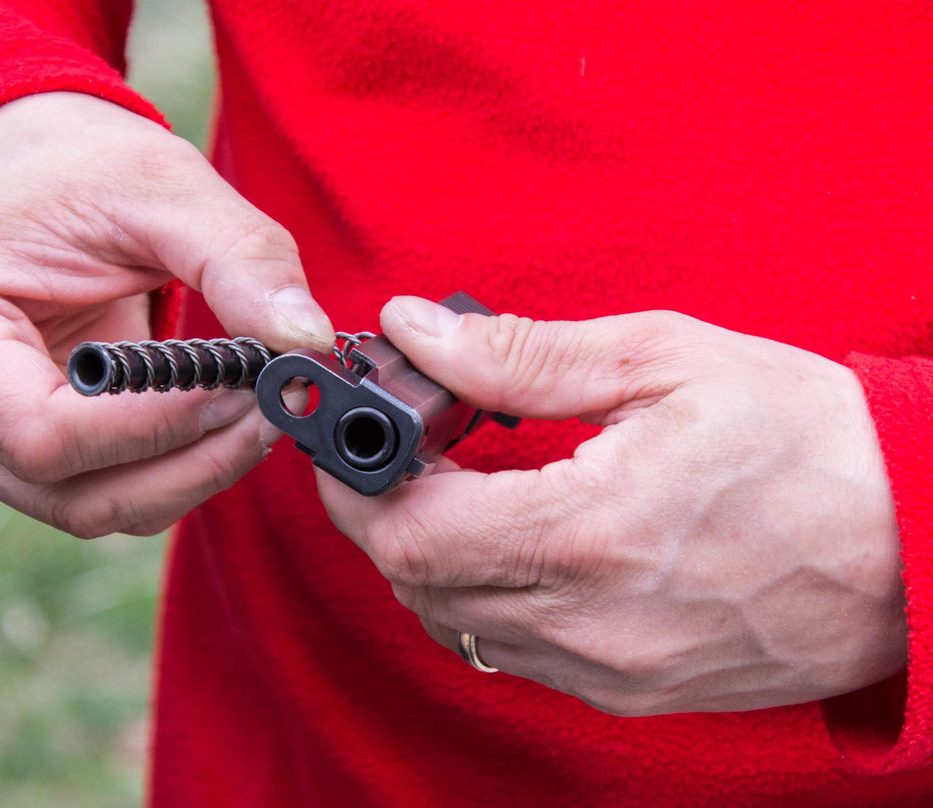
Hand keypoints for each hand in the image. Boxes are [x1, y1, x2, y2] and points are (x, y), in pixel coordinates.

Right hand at [0, 92, 333, 537]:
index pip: (44, 434)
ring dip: (192, 472)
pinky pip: (102, 492)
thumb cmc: (66, 167)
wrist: (12, 171)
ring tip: (257, 408)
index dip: (162, 427)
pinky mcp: (11, 456)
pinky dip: (171, 468)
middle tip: (279, 406)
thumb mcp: (157, 184)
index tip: (251, 389)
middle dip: (195, 460)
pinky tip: (218, 419)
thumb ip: (239, 259)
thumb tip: (307, 340)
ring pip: (96, 507)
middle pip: (75, 494)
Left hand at [317, 296, 906, 713]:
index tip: (353, 431)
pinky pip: (510, 649)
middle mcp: (588, 621)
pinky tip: (514, 537)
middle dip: (381, 510)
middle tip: (405, 444)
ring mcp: (608, 669)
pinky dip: (481, 592)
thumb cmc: (805, 439)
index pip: (411, 531)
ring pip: (454, 621)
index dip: (355, 481)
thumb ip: (522, 356)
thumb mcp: (663, 362)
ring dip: (429, 552)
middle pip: (416, 583)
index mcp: (591, 533)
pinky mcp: (628, 691)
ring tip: (461, 483)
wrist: (913, 540)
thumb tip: (418, 332)